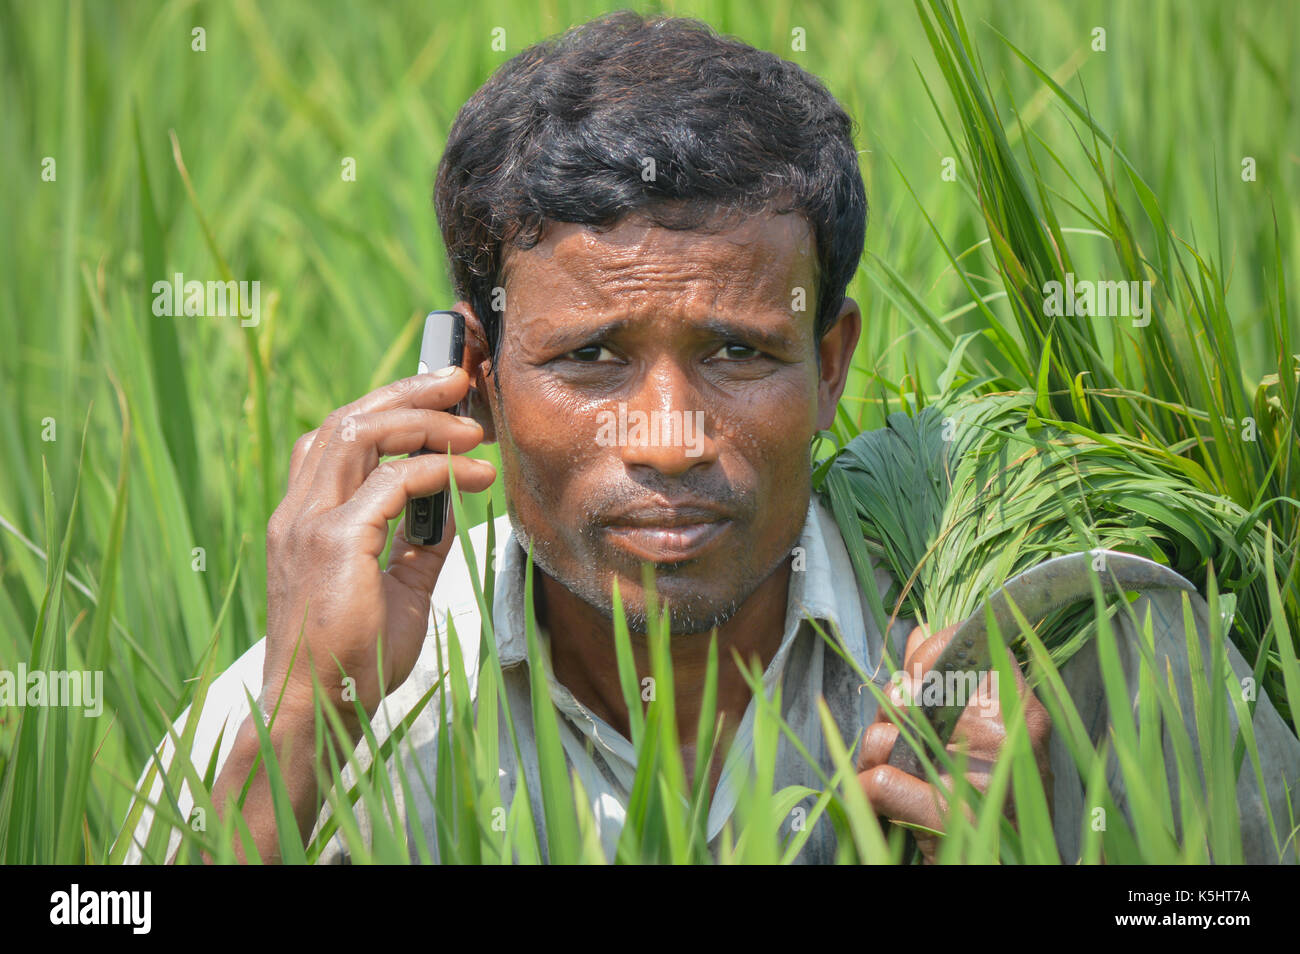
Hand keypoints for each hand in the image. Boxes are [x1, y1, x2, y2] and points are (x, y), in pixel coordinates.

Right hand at [262, 368, 495, 737]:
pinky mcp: (333, 543)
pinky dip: (437, 471)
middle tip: (459, 383)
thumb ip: (418, 545)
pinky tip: (474, 477)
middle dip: (407, 392)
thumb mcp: (398, 589)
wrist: (317, 709)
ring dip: (422, 420)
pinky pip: (392, 483)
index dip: (389, 409)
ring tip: (472, 427)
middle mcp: (299, 512)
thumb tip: (451, 511)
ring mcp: (309, 524)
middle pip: (347, 420)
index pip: (339, 438)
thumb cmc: (353, 658)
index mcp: (306, 519)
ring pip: (359, 433)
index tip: (442, 400)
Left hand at [855, 622, 1052, 862]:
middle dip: (890, 709)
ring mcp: (978, 777)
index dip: (925, 655)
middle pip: (910, 688)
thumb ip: (952, 679)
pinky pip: (879, 781)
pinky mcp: (945, 816)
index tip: (919, 681)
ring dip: (874, 751)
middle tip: (900, 732)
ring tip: (890, 769)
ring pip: (887, 733)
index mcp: (1021, 709)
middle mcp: (1005, 736)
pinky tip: (881, 799)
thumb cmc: (997, 799)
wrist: (1013, 864)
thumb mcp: (988, 734)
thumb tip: (919, 630)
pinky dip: (867, 790)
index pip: (962, 643)